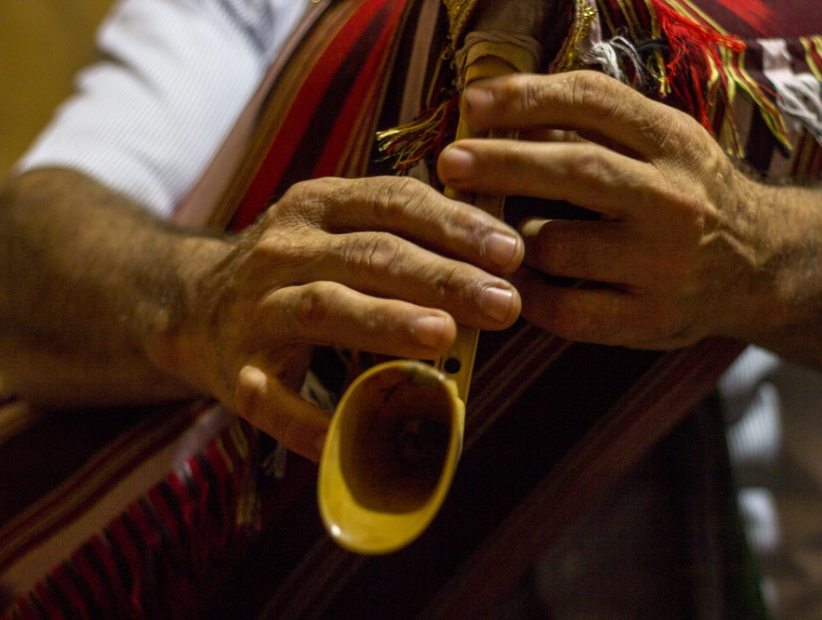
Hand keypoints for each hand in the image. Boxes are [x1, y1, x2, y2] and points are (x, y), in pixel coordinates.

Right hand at [158, 176, 522, 458]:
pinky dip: (314, 420)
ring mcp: (255, 309)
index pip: (395, 202)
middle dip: (441, 277)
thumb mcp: (337, 230)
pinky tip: (361, 434)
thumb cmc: (295, 267)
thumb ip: (404, 235)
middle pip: (370, 255)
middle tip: (504, 302)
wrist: (190, 304)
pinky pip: (275, 400)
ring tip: (442, 335)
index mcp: (319, 205)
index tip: (511, 251)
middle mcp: (283, 248)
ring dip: (385, 322)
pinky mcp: (235, 371)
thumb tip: (503, 262)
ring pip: (324, 307)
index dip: (455, 224)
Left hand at [438, 71, 775, 349]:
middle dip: (501, 162)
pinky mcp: (649, 320)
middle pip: (575, 170)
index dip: (528, 96)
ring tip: (486, 229)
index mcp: (674, 141)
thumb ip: (598, 125)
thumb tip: (502, 111)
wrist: (759, 265)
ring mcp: (664, 265)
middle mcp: (674, 199)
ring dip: (508, 235)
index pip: (595, 101)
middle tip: (450, 162)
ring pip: (557, 244)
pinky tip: (510, 276)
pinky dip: (526, 292)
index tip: (474, 102)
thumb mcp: (663, 142)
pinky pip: (564, 308)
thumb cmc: (688, 192)